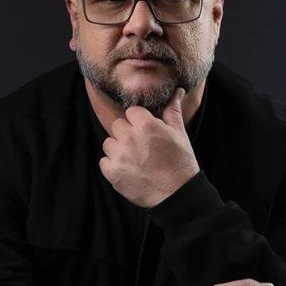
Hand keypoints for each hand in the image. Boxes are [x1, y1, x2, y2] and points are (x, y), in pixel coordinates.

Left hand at [99, 87, 199, 207]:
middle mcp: (130, 138)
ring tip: (134, 159)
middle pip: (118, 126)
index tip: (146, 132)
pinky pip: (104, 161)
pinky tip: (128, 170)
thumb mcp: (179, 134)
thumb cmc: (181, 163)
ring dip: (118, 149)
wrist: (177, 194)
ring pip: (109, 143)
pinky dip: (113, 165)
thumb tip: (176, 91)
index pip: (131, 112)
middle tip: (141, 147)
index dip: (139, 121)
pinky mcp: (112, 173)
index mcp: (146, 125)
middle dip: (127, 134)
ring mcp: (119, 156)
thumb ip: (172, 111)